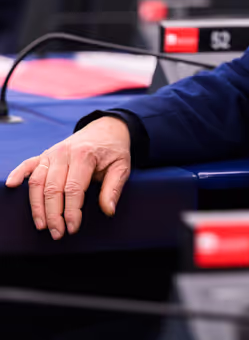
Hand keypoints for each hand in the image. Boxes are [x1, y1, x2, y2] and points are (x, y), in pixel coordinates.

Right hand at [4, 116, 130, 239]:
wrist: (106, 129)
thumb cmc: (113, 151)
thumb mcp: (122, 166)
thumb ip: (114, 188)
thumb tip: (108, 211)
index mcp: (84, 155)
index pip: (73, 189)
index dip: (71, 211)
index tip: (72, 228)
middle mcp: (65, 153)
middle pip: (52, 188)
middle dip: (53, 215)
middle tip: (57, 233)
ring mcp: (52, 153)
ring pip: (37, 181)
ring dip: (37, 206)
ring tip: (41, 225)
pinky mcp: (45, 154)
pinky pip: (28, 164)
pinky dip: (18, 174)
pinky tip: (11, 186)